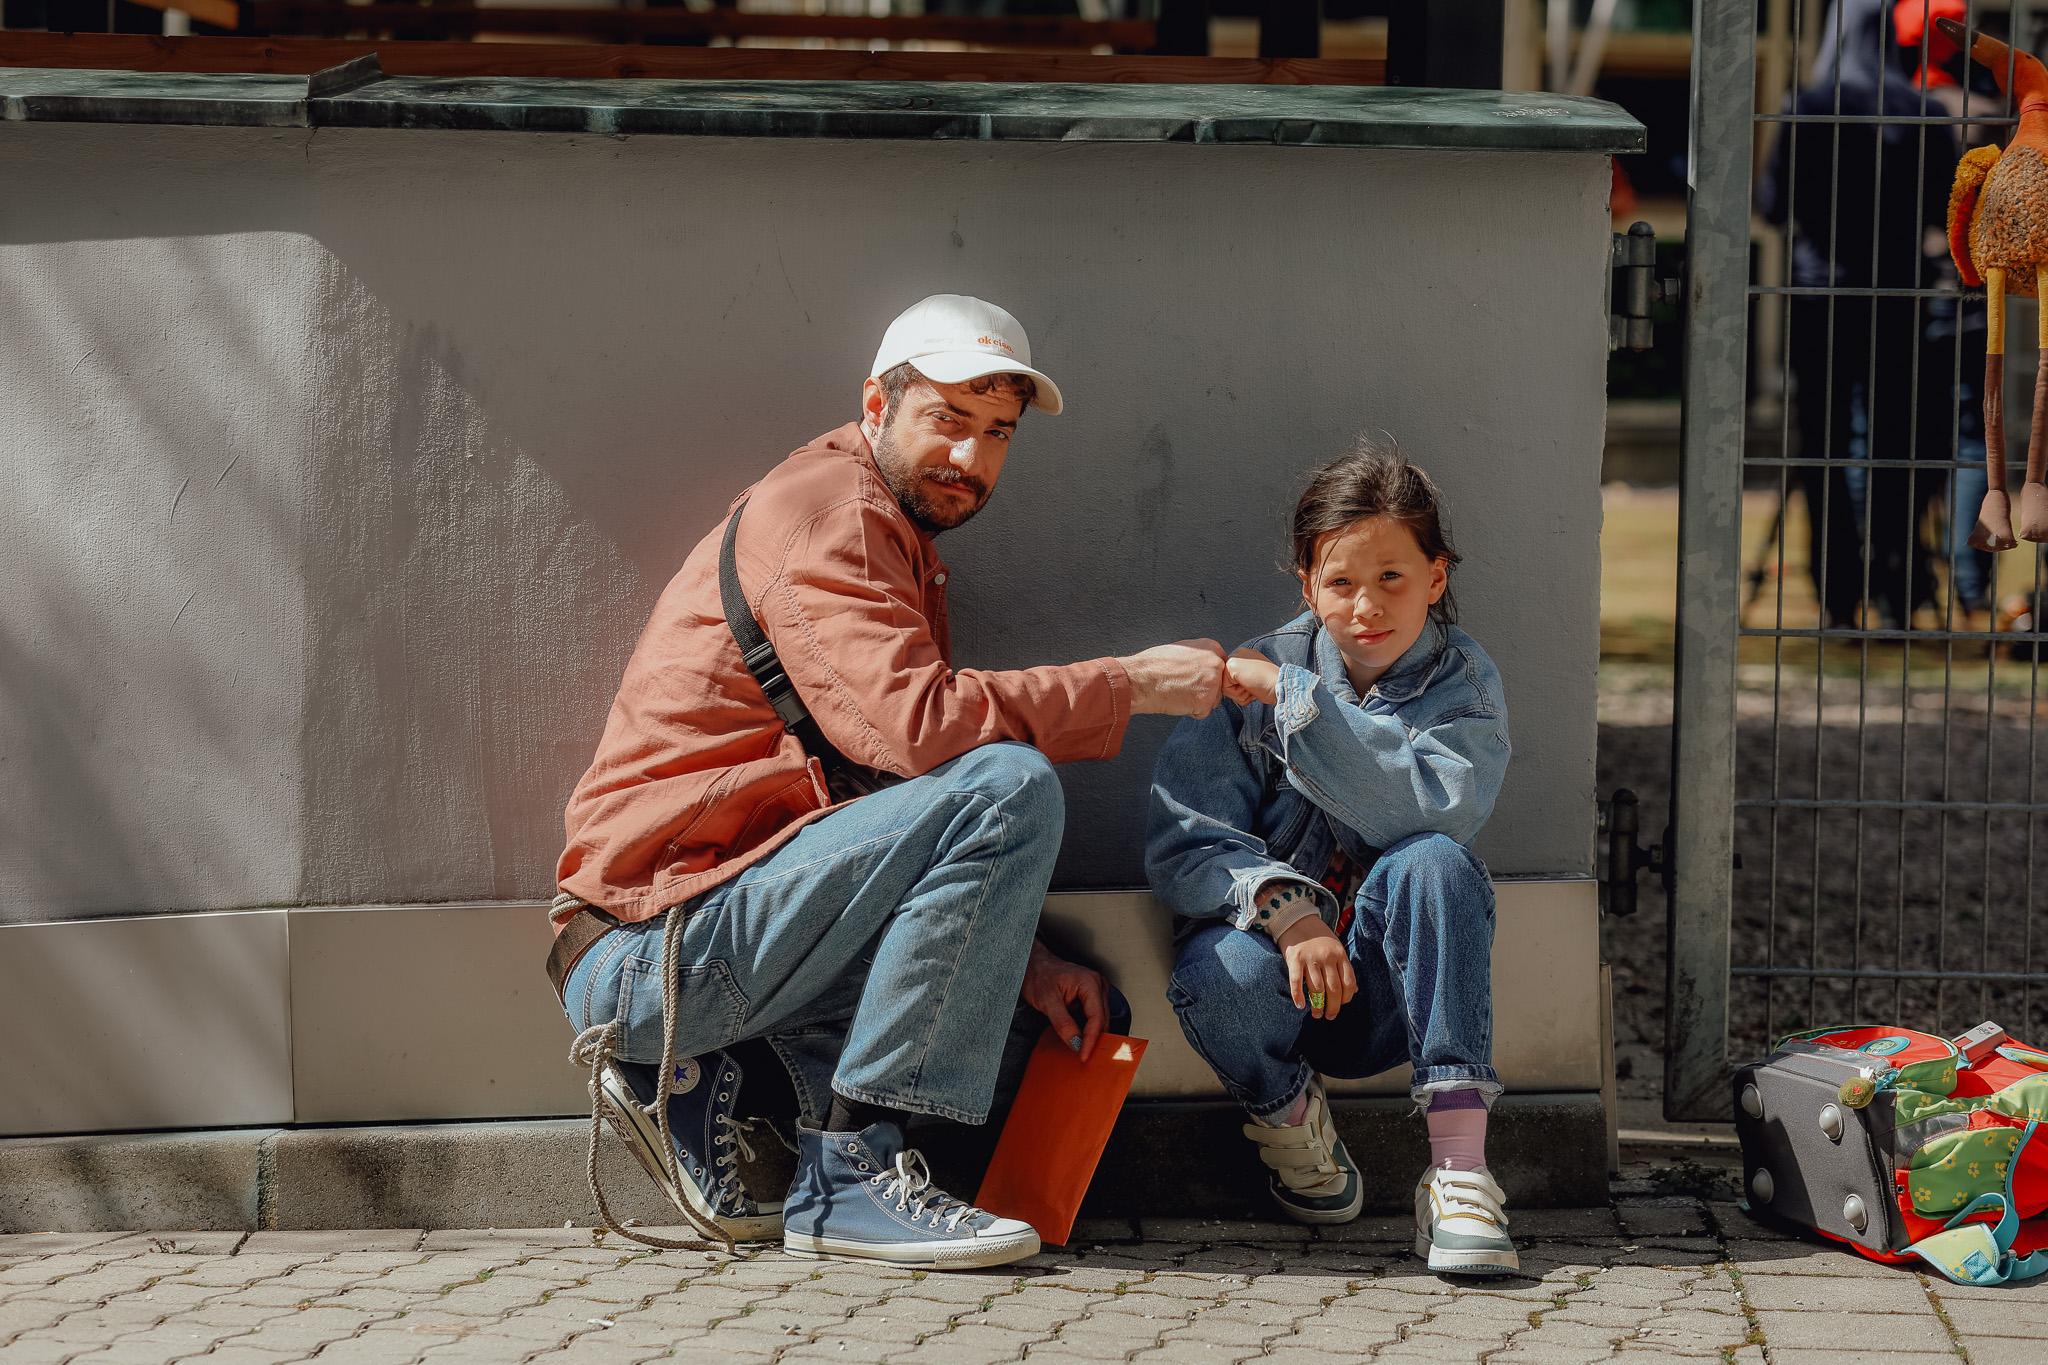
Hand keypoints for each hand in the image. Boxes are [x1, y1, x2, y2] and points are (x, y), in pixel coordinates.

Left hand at [1020, 938, 1110, 1061]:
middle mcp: (1098, 985)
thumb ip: (1063, 1023)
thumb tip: (1076, 1043)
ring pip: (1101, 1020)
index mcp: (1089, 983)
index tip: (1083, 1056)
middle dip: (1094, 1040)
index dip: (1091, 1040)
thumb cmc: (1039, 976)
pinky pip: (1095, 1017)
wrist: (1034, 965)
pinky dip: (1088, 1029)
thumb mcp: (1047, 1001)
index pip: (1097, 1018)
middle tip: (1084, 1059)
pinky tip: (1081, 1040)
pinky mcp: (1092, 996)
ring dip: (1092, 1036)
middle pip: (1102, 1020)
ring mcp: (1097, 990)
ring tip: (1082, 1052)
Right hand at [1119, 639, 1225, 717]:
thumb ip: (1199, 657)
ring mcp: (1213, 683)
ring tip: (1179, 692)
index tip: (1192, 678)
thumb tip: (1205, 666)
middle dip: (1205, 689)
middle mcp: (1215, 663)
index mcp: (1211, 647)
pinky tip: (1178, 700)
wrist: (1140, 679)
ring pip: (1213, 699)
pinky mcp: (1206, 701)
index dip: (1205, 676)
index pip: (1220, 667)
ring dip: (1199, 701)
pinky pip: (1203, 712)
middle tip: (1184, 686)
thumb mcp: (1182, 650)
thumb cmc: (1154, 665)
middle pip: (1220, 684)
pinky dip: (1191, 711)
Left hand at [1224, 648, 1279, 705]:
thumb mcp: (1254, 678)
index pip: (1232, 679)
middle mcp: (1239, 654)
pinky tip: (1250, 687)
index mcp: (1245, 656)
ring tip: (1253, 686)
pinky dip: (1238, 694)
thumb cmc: (1271, 685)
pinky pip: (1226, 689)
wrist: (1280, 685)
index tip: (1256, 685)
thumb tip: (1230, 686)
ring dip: (1239, 694)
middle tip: (1255, 686)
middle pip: (1226, 682)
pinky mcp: (1231, 666)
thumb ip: (1241, 678)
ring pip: (1225, 686)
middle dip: (1239, 691)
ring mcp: (1234, 658)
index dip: (1242, 688)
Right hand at [1276, 916, 1356, 1020]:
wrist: (1296, 918)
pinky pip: (1296, 982)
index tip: (1341, 1005)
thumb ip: (1344, 967)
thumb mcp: (1336, 947)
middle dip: (1333, 1006)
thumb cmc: (1317, 936)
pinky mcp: (1294, 959)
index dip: (1346, 998)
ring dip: (1317, 1005)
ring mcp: (1310, 958)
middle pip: (1334, 989)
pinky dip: (1298, 996)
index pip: (1348, 982)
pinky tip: (1300, 1005)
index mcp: (1340, 954)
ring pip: (1317, 989)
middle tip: (1330, 1016)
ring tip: (1316, 1014)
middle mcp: (1327, 957)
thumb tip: (1353, 990)